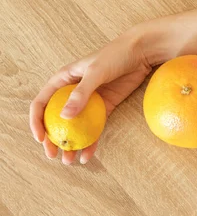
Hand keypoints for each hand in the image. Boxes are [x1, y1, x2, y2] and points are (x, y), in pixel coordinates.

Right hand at [29, 31, 151, 164]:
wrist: (141, 53)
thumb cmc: (115, 55)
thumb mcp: (95, 72)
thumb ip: (81, 93)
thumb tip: (64, 116)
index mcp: (62, 81)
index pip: (41, 104)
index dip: (37, 122)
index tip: (41, 139)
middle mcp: (72, 92)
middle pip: (56, 119)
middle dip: (53, 139)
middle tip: (53, 155)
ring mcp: (89, 101)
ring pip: (75, 127)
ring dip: (71, 144)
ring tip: (69, 161)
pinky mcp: (106, 107)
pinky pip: (95, 127)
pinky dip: (91, 141)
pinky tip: (88, 155)